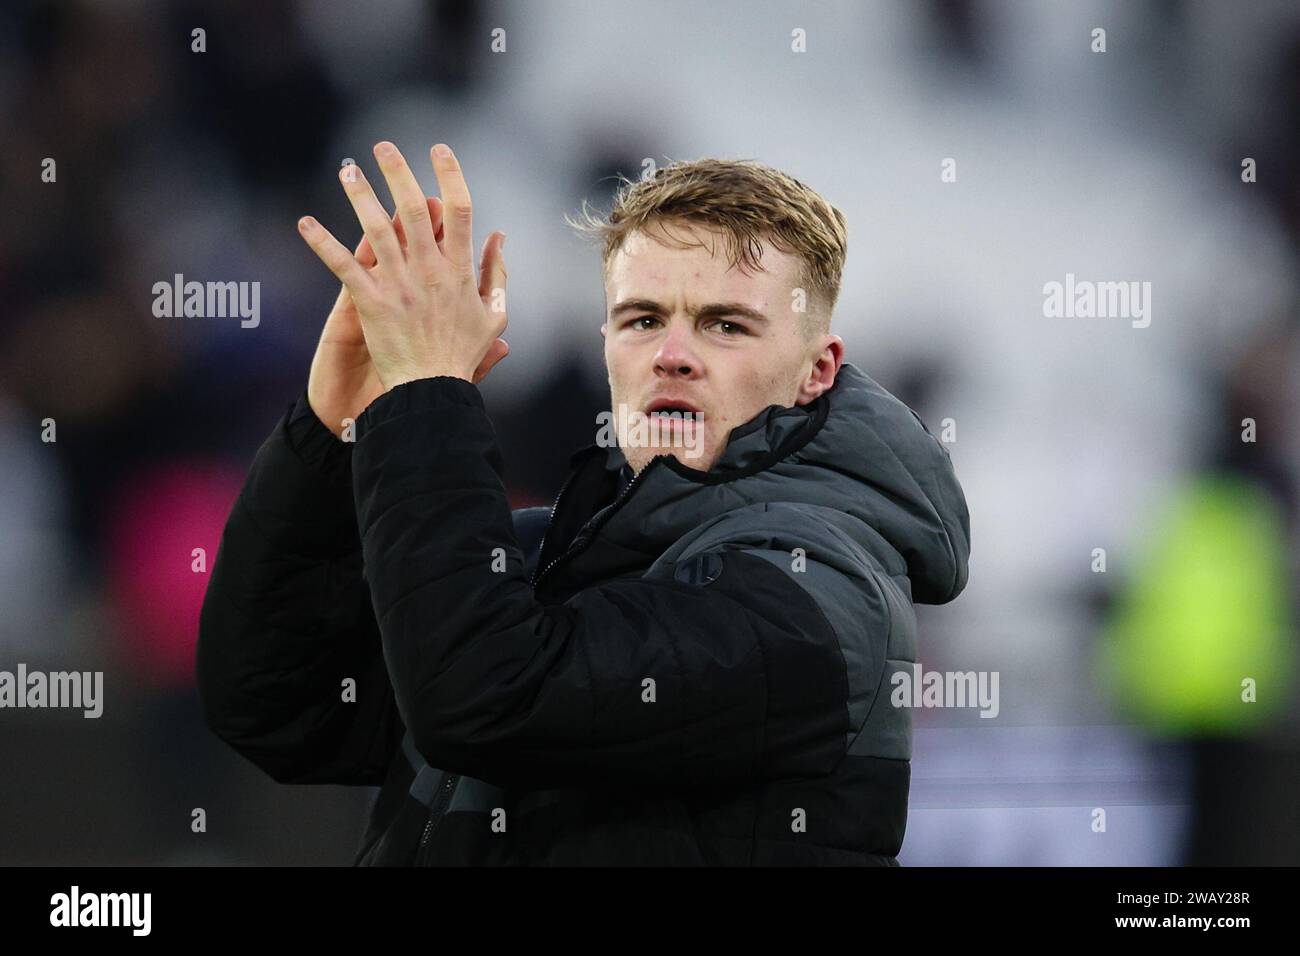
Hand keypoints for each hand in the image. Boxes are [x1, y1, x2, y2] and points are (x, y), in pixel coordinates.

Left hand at [298, 142, 508, 394]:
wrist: (432, 390)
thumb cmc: (463, 355)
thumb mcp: (494, 314)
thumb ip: (497, 273)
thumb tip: (499, 236)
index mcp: (460, 271)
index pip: (459, 211)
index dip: (450, 176)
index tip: (439, 150)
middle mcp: (430, 271)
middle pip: (414, 210)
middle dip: (398, 173)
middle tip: (383, 145)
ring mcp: (399, 285)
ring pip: (377, 230)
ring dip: (360, 196)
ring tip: (347, 170)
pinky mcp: (371, 302)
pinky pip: (343, 266)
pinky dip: (323, 244)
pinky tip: (304, 223)